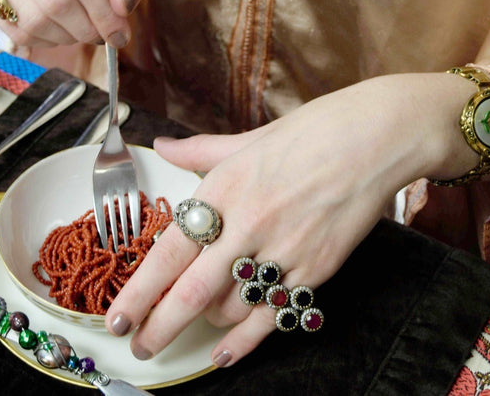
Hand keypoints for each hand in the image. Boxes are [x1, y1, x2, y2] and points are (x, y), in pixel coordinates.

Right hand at [0, 0, 157, 48]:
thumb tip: (122, 5)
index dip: (106, 12)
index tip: (119, 31)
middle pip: (57, 0)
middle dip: (87, 28)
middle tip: (102, 35)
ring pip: (35, 19)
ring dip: (67, 36)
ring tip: (81, 28)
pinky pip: (16, 29)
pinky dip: (45, 39)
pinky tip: (58, 28)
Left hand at [104, 73, 487, 365]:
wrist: (373, 139)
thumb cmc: (309, 134)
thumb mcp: (246, 139)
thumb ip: (198, 151)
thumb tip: (161, 145)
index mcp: (223, 189)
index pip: (167, 252)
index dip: (137, 292)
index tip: (116, 318)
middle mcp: (247, 224)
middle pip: (190, 293)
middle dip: (157, 328)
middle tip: (139, 348)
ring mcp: (282, 250)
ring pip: (229, 309)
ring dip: (206, 323)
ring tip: (197, 321)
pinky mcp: (315, 269)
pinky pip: (272, 316)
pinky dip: (244, 342)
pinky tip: (224, 354)